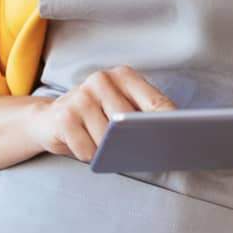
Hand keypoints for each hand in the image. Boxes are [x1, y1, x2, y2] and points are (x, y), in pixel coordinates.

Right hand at [31, 65, 175, 162]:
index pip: (155, 101)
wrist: (50, 119)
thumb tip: (168, 136)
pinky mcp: (65, 116)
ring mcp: (82, 96)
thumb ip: (140, 115)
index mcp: (123, 75)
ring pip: (109, 140)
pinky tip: (85, 147)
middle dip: (135, 142)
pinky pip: (88, 150)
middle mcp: (102, 79)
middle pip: (131, 122)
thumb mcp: (119, 107)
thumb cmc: (95, 116)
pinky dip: (90, 156)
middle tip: (136, 152)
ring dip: (108, 152)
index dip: (169, 123)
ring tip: (103, 146)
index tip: (182, 140)